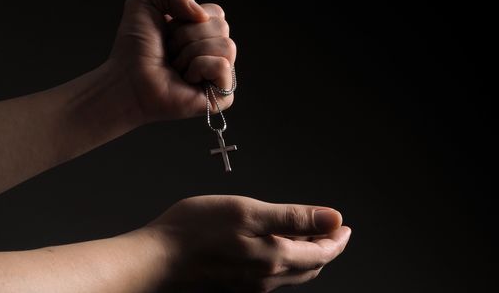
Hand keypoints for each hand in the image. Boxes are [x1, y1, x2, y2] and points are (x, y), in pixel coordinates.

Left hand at [107, 0, 236, 122]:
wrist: (125, 81)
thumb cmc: (133, 50)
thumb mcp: (145, 3)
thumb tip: (203, 15)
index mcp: (203, 33)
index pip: (217, 13)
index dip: (188, 19)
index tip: (167, 34)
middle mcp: (214, 53)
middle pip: (222, 27)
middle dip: (187, 36)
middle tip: (169, 52)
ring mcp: (220, 76)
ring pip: (225, 46)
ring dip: (191, 53)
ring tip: (175, 67)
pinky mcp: (222, 96)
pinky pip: (221, 66)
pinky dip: (198, 68)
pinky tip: (185, 80)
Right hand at [145, 195, 351, 291]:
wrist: (153, 262)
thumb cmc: (193, 232)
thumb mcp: (249, 212)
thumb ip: (295, 217)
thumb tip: (334, 219)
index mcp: (275, 260)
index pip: (322, 254)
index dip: (337, 240)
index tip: (345, 227)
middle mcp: (266, 280)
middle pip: (308, 267)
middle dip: (324, 249)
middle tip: (331, 232)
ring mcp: (249, 287)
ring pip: (289, 273)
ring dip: (304, 256)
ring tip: (306, 236)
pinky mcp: (233, 287)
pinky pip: (269, 277)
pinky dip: (282, 261)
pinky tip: (272, 246)